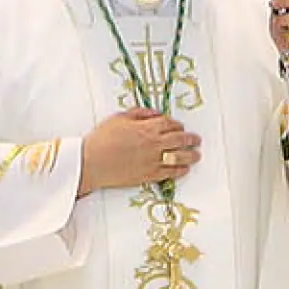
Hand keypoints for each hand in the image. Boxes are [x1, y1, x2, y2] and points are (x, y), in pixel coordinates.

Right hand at [80, 107, 199, 193]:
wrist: (91, 162)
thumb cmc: (101, 139)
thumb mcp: (119, 118)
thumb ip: (140, 113)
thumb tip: (155, 113)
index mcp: (146, 127)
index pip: (169, 123)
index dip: (177, 125)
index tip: (181, 127)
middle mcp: (154, 144)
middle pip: (179, 139)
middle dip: (191, 139)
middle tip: (196, 140)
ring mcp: (153, 160)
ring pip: (179, 157)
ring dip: (191, 155)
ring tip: (197, 155)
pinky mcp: (149, 175)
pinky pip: (170, 173)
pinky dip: (180, 170)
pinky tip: (185, 169)